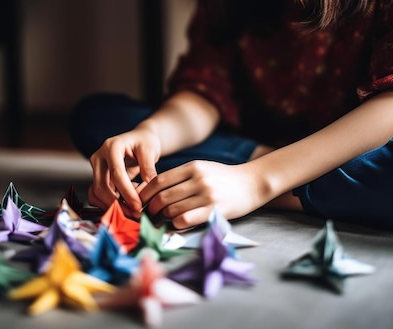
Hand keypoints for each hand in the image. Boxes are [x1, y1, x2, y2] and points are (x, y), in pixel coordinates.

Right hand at [87, 127, 160, 216]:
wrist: (139, 139)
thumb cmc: (144, 142)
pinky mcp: (97, 177)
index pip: (117, 174)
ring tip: (131, 209)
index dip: (127, 193)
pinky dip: (109, 203)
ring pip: (96, 194)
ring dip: (112, 206)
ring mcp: (96, 168)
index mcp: (112, 147)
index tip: (138, 206)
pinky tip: (125, 202)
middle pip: (101, 186)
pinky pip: (97, 195)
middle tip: (134, 214)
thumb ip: (148, 167)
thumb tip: (149, 187)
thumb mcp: (150, 150)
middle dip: (117, 204)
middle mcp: (99, 157)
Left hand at [138, 160, 262, 229]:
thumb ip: (181, 176)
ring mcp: (206, 195)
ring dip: (164, 217)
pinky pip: (185, 220)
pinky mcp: (214, 210)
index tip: (140, 200)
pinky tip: (177, 224)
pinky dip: (176, 224)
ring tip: (163, 219)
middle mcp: (198, 180)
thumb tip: (153, 189)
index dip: (145, 193)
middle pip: (163, 196)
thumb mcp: (202, 168)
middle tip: (149, 214)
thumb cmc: (223, 178)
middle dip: (152, 208)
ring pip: (172, 210)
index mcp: (193, 167)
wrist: (252, 183)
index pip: (159, 180)